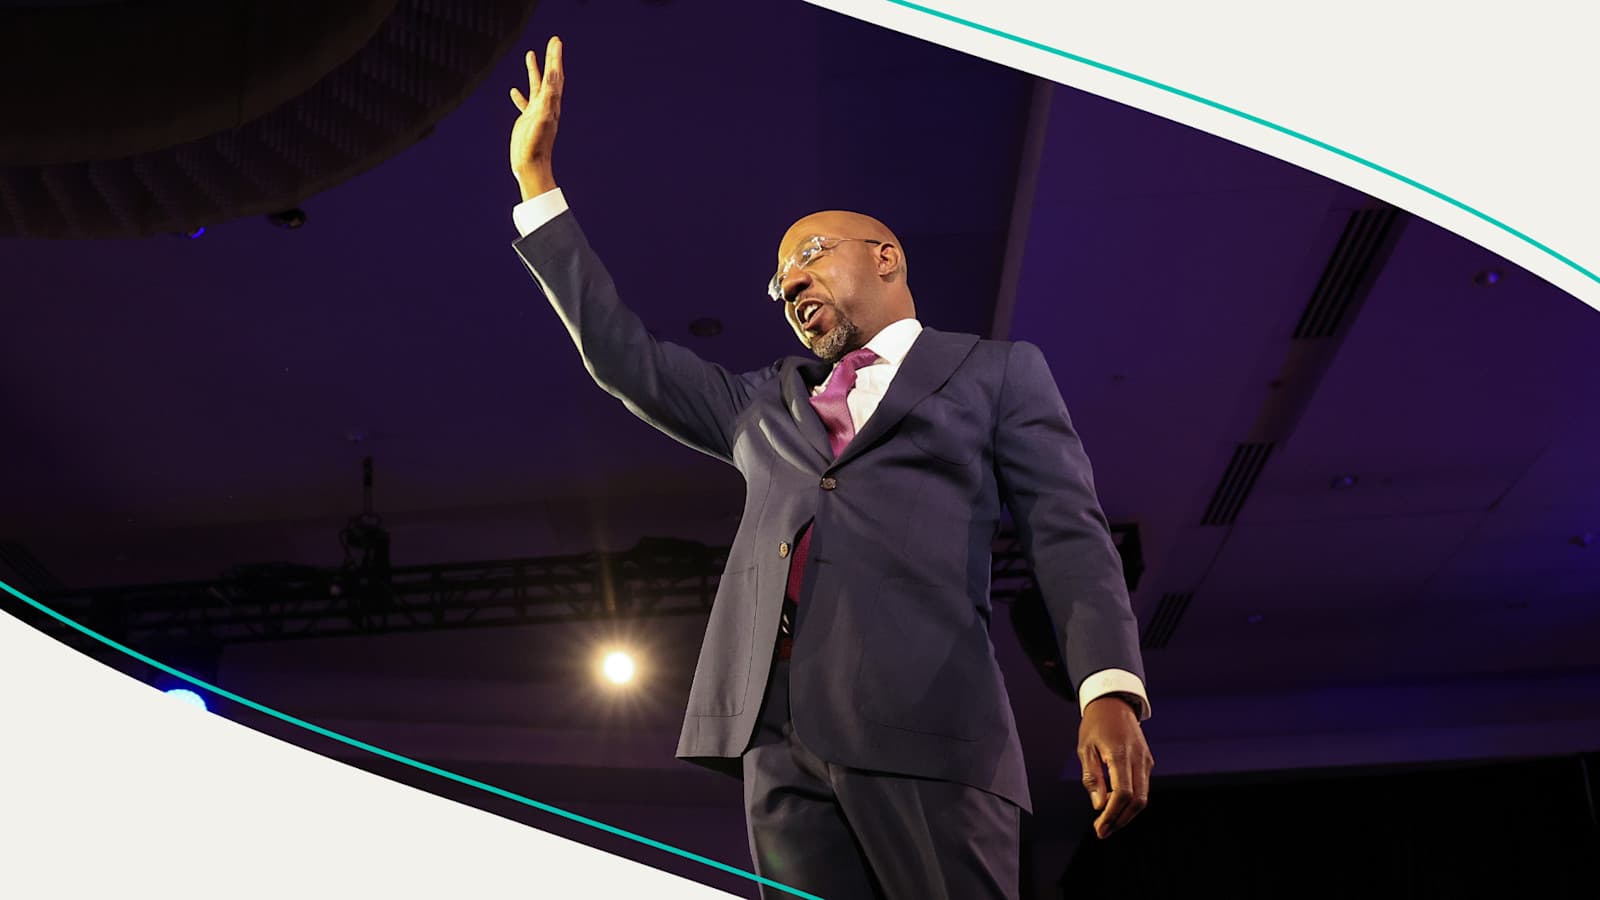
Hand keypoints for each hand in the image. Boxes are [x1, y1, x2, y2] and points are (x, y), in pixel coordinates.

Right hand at [509, 36, 562, 199]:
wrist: (531, 166)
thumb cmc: (536, 145)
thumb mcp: (542, 118)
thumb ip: (548, 98)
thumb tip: (554, 78)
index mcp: (551, 103)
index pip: (555, 75)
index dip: (555, 58)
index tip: (556, 41)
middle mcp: (547, 106)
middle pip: (550, 77)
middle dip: (551, 59)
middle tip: (554, 41)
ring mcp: (537, 112)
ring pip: (536, 86)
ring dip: (535, 70)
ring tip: (531, 54)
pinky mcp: (527, 121)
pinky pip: (524, 103)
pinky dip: (520, 95)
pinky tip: (513, 91)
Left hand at [1078, 694, 1152, 838]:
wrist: (1113, 703)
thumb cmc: (1095, 725)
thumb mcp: (1085, 749)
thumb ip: (1093, 777)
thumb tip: (1100, 806)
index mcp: (1120, 754)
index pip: (1123, 793)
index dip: (1113, 814)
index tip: (1100, 827)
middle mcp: (1138, 759)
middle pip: (1138, 800)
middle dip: (1120, 820)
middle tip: (1103, 831)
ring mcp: (1146, 760)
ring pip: (1143, 797)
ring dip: (1126, 814)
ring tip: (1107, 822)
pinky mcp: (1147, 761)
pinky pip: (1142, 787)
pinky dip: (1130, 801)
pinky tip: (1114, 805)